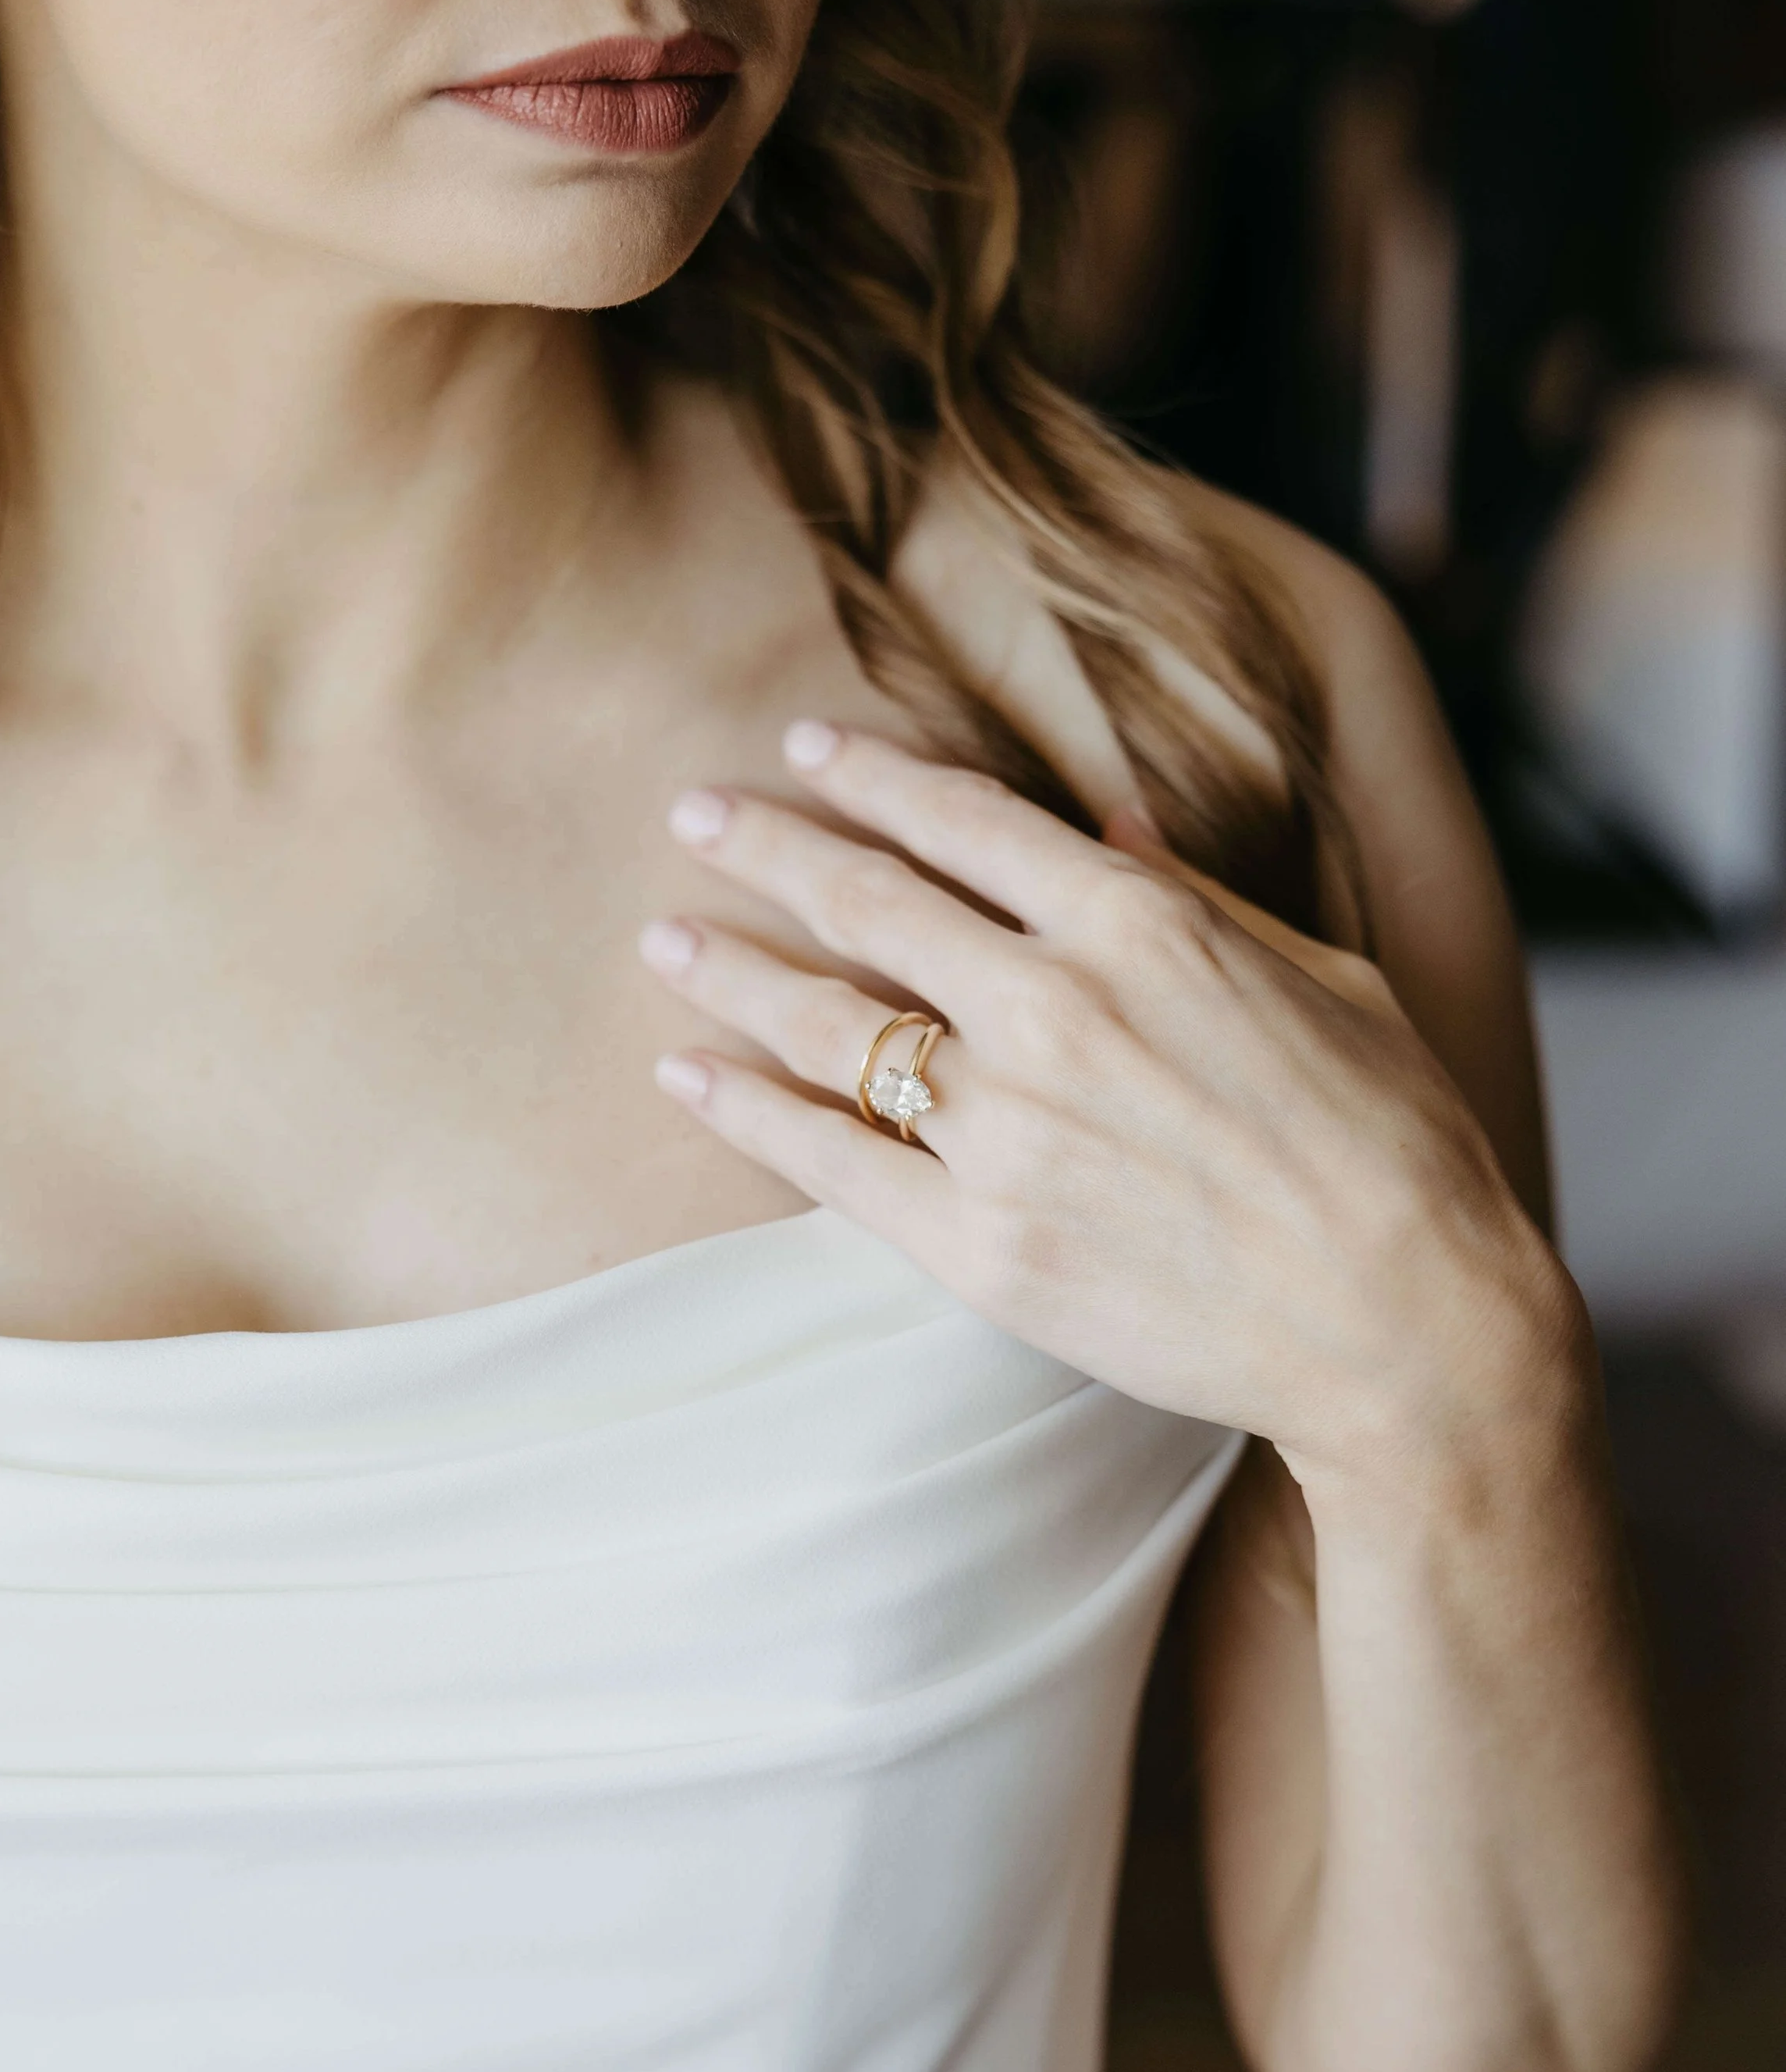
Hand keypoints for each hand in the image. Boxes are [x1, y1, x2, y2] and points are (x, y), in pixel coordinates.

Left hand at [639, 724, 1573, 1492]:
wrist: (1407, 1323)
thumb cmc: (1392, 1141)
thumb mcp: (1321, 977)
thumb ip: (1191, 897)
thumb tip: (1103, 823)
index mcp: (1141, 924)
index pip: (963, 820)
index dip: (870, 776)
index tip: (801, 749)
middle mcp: (1054, 1008)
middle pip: (868, 902)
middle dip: (767, 846)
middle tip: (692, 814)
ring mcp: (1006, 1131)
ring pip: (829, 1024)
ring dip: (731, 969)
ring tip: (664, 938)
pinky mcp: (978, 1247)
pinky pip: (827, 1162)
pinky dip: (745, 1109)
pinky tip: (686, 1072)